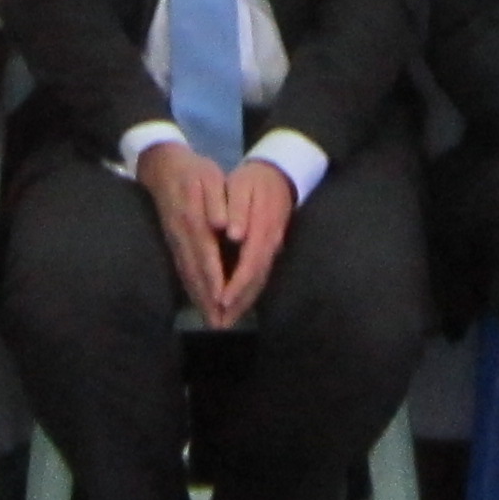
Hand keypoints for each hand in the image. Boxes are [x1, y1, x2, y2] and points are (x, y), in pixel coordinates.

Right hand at [135, 138, 240, 323]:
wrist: (161, 167)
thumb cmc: (193, 170)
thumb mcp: (208, 176)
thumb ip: (215, 200)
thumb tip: (220, 224)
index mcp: (194, 219)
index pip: (206, 253)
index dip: (214, 277)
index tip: (223, 299)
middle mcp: (182, 236)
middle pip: (195, 272)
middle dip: (207, 299)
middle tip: (219, 324)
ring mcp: (174, 241)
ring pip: (187, 275)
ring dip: (198, 299)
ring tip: (211, 321)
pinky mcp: (172, 243)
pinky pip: (182, 270)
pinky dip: (190, 289)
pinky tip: (198, 302)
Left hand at [208, 159, 300, 325]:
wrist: (279, 175)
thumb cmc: (254, 180)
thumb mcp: (243, 187)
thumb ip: (240, 210)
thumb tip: (235, 235)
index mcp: (262, 229)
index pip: (249, 263)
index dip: (236, 284)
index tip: (220, 301)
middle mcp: (270, 244)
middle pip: (256, 280)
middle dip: (238, 303)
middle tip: (219, 323)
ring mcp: (273, 249)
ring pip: (259, 281)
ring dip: (243, 303)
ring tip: (226, 322)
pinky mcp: (271, 251)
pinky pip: (260, 277)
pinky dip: (249, 294)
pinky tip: (237, 305)